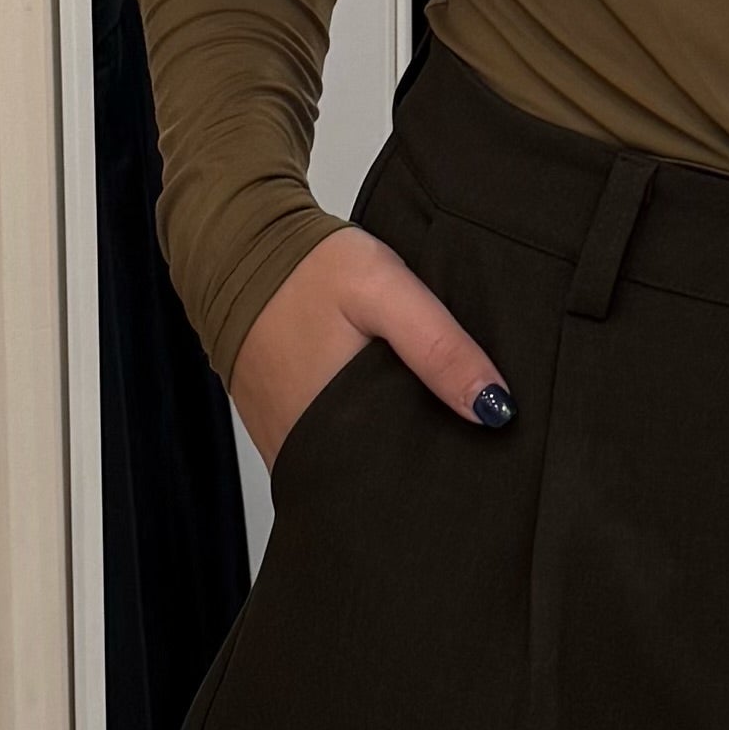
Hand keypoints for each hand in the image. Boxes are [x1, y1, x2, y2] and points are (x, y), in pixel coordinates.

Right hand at [231, 221, 510, 468]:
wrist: (236, 251)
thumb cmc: (304, 269)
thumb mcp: (384, 291)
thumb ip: (438, 347)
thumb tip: (492, 408)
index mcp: (342, 424)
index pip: (408, 476)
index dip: (448, 463)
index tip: (481, 442)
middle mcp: (310, 447)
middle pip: (382, 478)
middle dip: (420, 457)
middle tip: (450, 421)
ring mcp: (289, 445)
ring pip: (355, 469)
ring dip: (386, 448)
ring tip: (417, 412)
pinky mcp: (278, 433)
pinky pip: (326, 451)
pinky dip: (354, 435)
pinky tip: (374, 405)